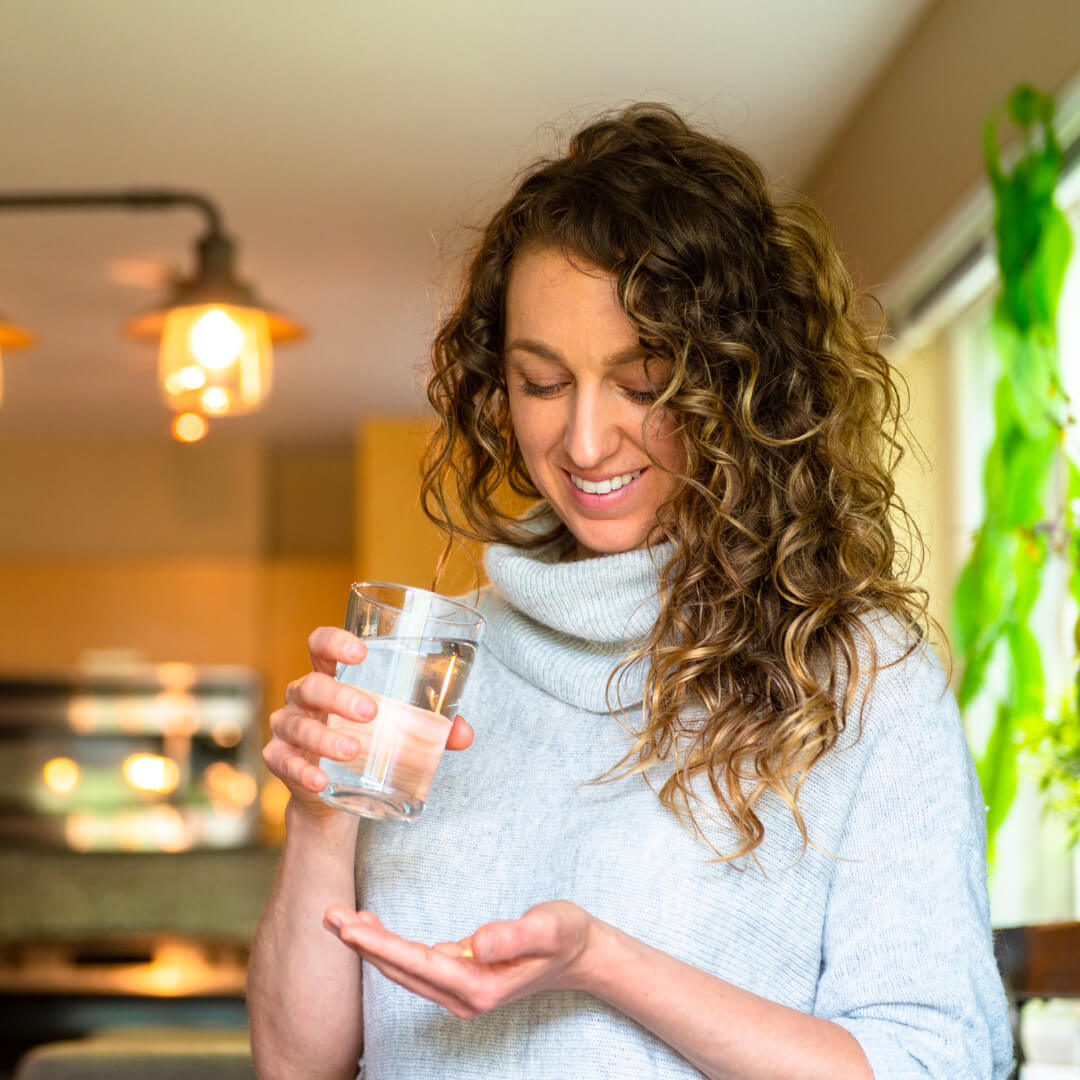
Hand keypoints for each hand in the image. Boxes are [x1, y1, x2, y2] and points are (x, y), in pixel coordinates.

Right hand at [263, 626, 474, 819]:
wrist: (336, 792)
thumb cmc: (369, 741)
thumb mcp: (397, 728)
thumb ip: (432, 727)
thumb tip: (464, 734)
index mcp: (331, 675)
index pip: (321, 644)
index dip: (335, 642)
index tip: (360, 650)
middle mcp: (304, 697)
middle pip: (312, 685)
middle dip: (340, 696)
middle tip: (371, 712)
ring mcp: (288, 728)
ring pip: (299, 726)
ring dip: (325, 738)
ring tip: (353, 751)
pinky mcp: (280, 761)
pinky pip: (284, 762)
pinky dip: (302, 771)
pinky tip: (321, 780)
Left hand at [322, 901, 595, 1018]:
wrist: (583, 955)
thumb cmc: (567, 935)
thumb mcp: (550, 927)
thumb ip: (516, 935)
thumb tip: (478, 942)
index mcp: (480, 985)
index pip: (418, 963)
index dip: (380, 945)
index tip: (348, 928)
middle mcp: (464, 997)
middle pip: (401, 970)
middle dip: (363, 943)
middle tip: (328, 914)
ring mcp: (461, 993)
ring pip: (404, 971)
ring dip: (371, 946)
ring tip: (340, 918)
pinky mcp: (461, 981)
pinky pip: (415, 966)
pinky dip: (390, 948)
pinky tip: (374, 929)